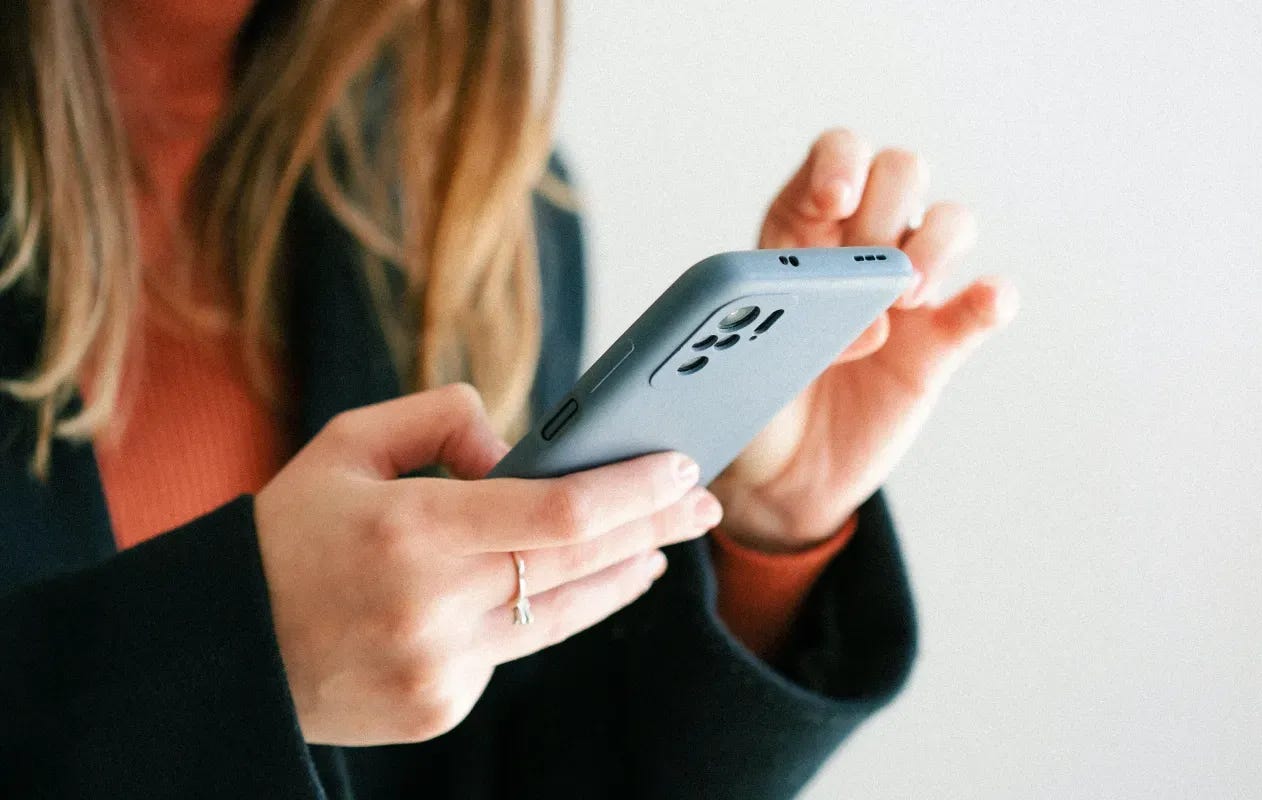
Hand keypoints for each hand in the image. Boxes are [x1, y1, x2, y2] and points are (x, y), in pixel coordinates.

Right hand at [254, 384, 720, 744]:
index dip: (636, 489)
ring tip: (657, 547)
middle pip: (585, 564)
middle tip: (702, 504)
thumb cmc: (290, 533)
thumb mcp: (347, 444)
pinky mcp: (440, 707)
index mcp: (410, 529)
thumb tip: (521, 451)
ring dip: (622, 576)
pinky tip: (555, 588)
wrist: (225, 649)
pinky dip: (537, 611)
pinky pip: (513, 649)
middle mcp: (432, 605)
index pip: (562, 511)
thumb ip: (442, 422)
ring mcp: (441, 668)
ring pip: (565, 615)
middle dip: (655, 527)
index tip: (684, 465)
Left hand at [710, 129, 1017, 551]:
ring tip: (905, 300)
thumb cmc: (751, 403)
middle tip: (867, 267)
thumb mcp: (739, 362)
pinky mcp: (941, 341)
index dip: (841, 162)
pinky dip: (992, 297)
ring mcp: (907, 290)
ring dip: (936, 245)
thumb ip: (788, 330)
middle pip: (901, 172)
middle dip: (888, 207)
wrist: (780, 477)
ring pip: (950, 221)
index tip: (836, 200)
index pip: (835, 157)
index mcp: (801, 231)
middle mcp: (860, 246)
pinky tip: (985, 303)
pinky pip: (985, 303)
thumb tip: (868, 323)